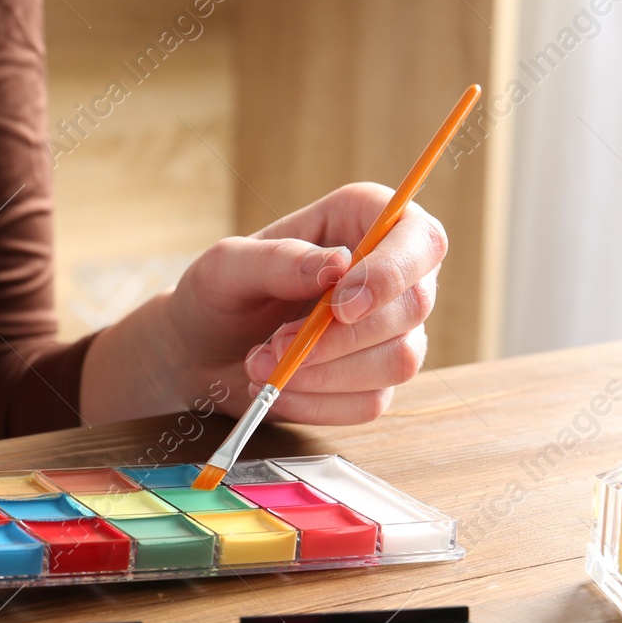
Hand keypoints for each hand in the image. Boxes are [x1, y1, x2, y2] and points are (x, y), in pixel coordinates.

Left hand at [80, 183, 446, 424]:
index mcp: (364, 220)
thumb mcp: (227, 267)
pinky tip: (279, 388)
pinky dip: (317, 402)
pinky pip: (370, 402)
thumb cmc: (217, 296)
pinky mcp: (376, 381)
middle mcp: (391, 273)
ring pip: (399, 361)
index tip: (342, 306)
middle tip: (273, 344)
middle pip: (413, 307)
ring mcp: (392, 331)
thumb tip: (338, 266)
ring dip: (323, 373)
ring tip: (261, 365)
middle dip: (339, 338)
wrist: (201, 354)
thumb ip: (279, 260)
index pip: (420, 239)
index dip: (393, 273)